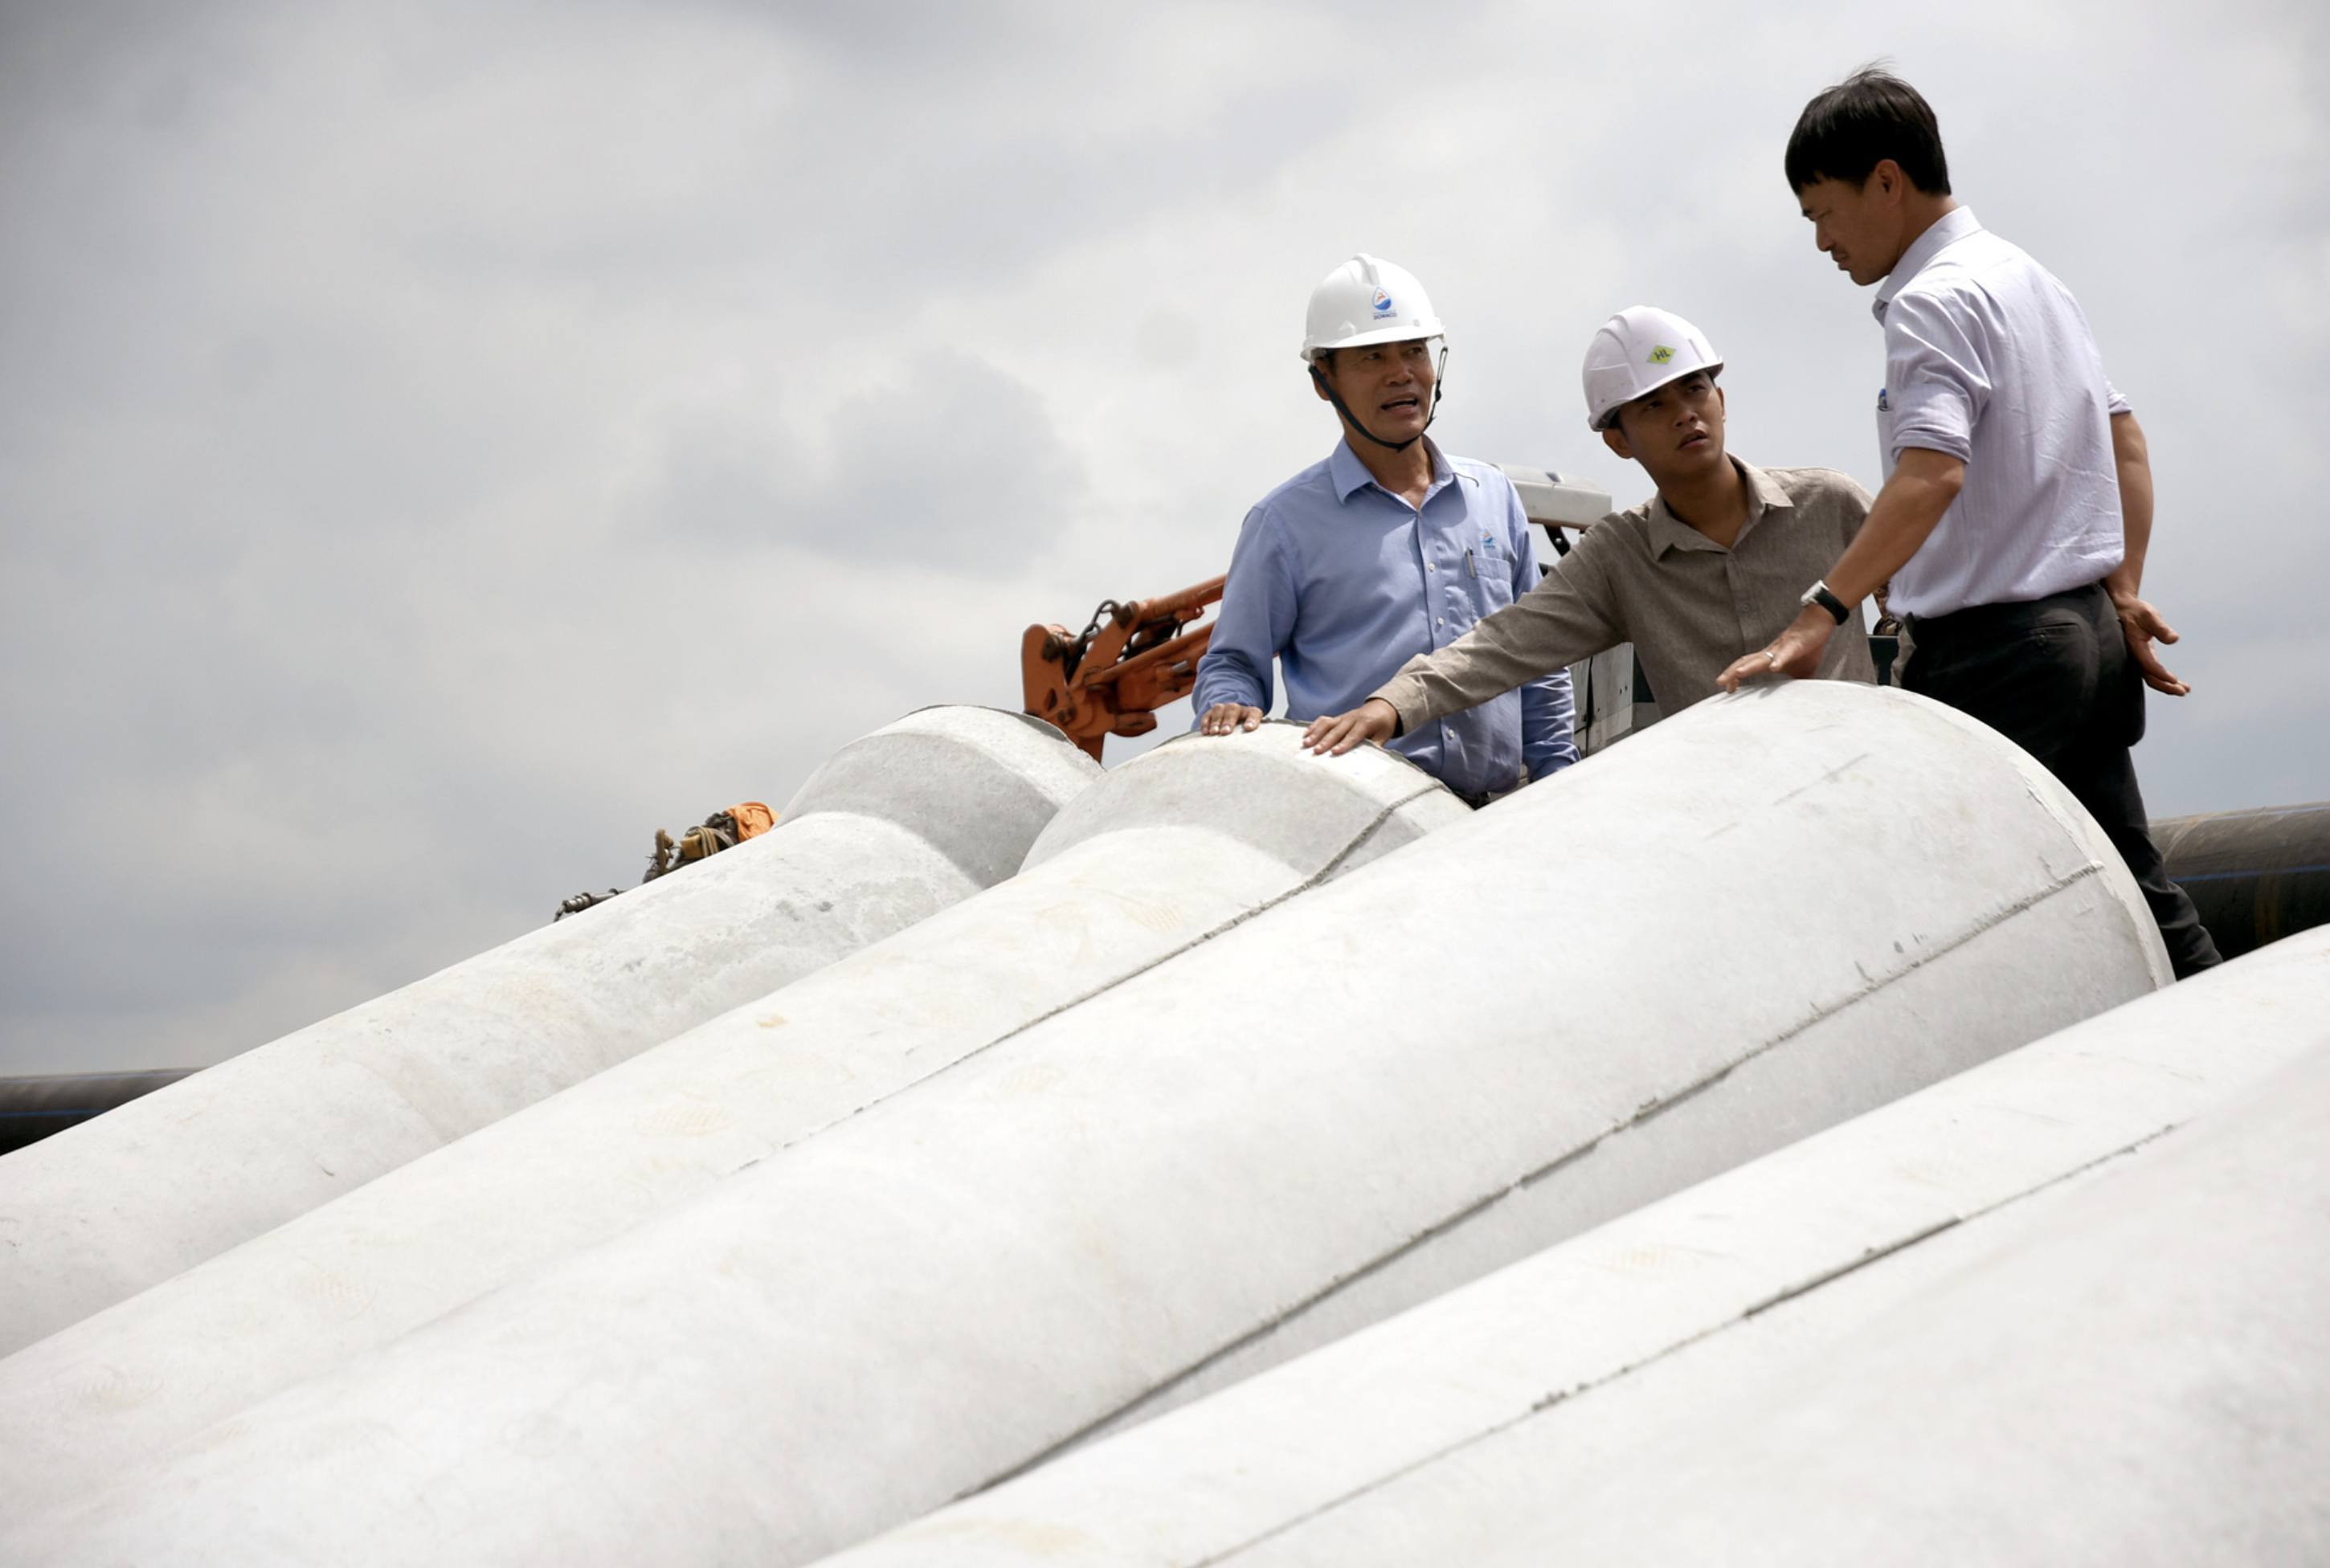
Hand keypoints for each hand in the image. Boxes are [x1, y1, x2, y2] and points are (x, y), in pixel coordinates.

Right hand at [1199, 702, 1265, 735]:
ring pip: (1219, 709)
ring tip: (1214, 732)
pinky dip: (1205, 723)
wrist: (1235, 723)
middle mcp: (1237, 709)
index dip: (1252, 719)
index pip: (1254, 713)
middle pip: (1233, 709)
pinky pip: (1207, 715)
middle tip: (1225, 732)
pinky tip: (1205, 732)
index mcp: (1251, 712)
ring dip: (1216, 721)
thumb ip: (1253, 740)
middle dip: (1229, 721)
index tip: (1249, 728)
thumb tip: (1253, 752)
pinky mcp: (1211, 713)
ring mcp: (1224, 709)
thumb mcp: (1252, 734)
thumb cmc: (1245, 733)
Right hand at [1302, 698, 1398, 756]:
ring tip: (1306, 743)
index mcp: (1365, 722)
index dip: (1344, 743)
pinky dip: (1314, 726)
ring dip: (1316, 733)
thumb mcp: (1384, 735)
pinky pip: (1324, 720)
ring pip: (1327, 723)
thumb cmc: (1383, 725)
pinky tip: (1306, 735)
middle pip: (1337, 729)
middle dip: (1326, 740)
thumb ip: (1376, 746)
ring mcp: (1343, 716)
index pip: (1353, 734)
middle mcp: (1352, 718)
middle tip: (1316, 750)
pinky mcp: (1337, 717)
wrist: (1382, 707)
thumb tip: (1370, 761)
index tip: (1335, 751)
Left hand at [1717, 605, 1834, 692]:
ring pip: (1762, 657)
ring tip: (1738, 674)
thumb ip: (1794, 685)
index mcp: (1768, 660)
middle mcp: (1770, 653)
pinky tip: (1774, 668)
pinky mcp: (1795, 645)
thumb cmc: (1807, 647)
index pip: (1745, 667)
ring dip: (1749, 666)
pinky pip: (1785, 653)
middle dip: (1732, 672)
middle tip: (1720, 682)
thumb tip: (1796, 701)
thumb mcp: (1801, 672)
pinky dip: (1779, 660)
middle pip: (1746, 661)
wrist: (1818, 622)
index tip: (1727, 690)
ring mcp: (1781, 648)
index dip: (1733, 677)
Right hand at [2112, 596, 2189, 696]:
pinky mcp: (2144, 657)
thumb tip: (2174, 639)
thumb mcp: (2149, 615)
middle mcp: (2135, 656)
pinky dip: (2164, 679)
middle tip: (2183, 692)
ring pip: (2151, 677)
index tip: (2175, 680)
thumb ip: (2160, 628)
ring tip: (2185, 690)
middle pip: (2149, 677)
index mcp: (2135, 647)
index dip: (2161, 674)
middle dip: (2166, 686)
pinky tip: (2177, 683)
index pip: (2149, 665)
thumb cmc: (2136, 611)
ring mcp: (2139, 658)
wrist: (2123, 608)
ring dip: (2167, 686)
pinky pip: (2153, 673)